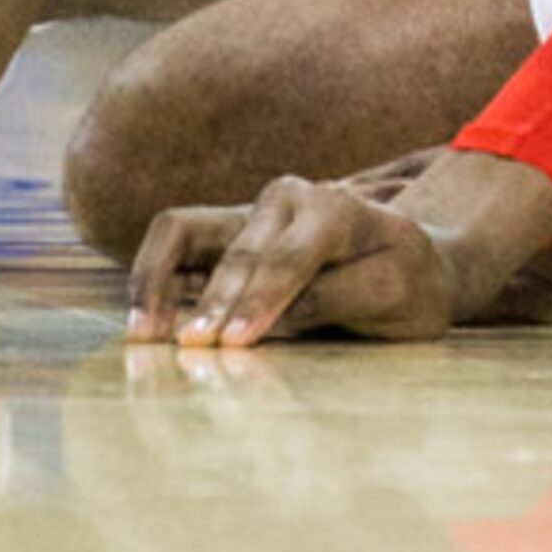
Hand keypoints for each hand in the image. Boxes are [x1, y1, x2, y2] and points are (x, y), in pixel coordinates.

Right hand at [129, 175, 455, 347]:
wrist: (407, 264)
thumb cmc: (406, 283)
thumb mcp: (396, 294)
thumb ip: (338, 298)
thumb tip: (277, 319)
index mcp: (338, 208)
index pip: (291, 257)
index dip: (262, 301)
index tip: (235, 342)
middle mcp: (287, 198)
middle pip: (238, 251)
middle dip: (213, 304)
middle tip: (193, 352)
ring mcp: (248, 212)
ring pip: (184, 232)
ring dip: (158, 281)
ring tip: (143, 335)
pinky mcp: (222, 234)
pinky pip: (173, 243)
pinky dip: (151, 277)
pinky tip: (145, 323)